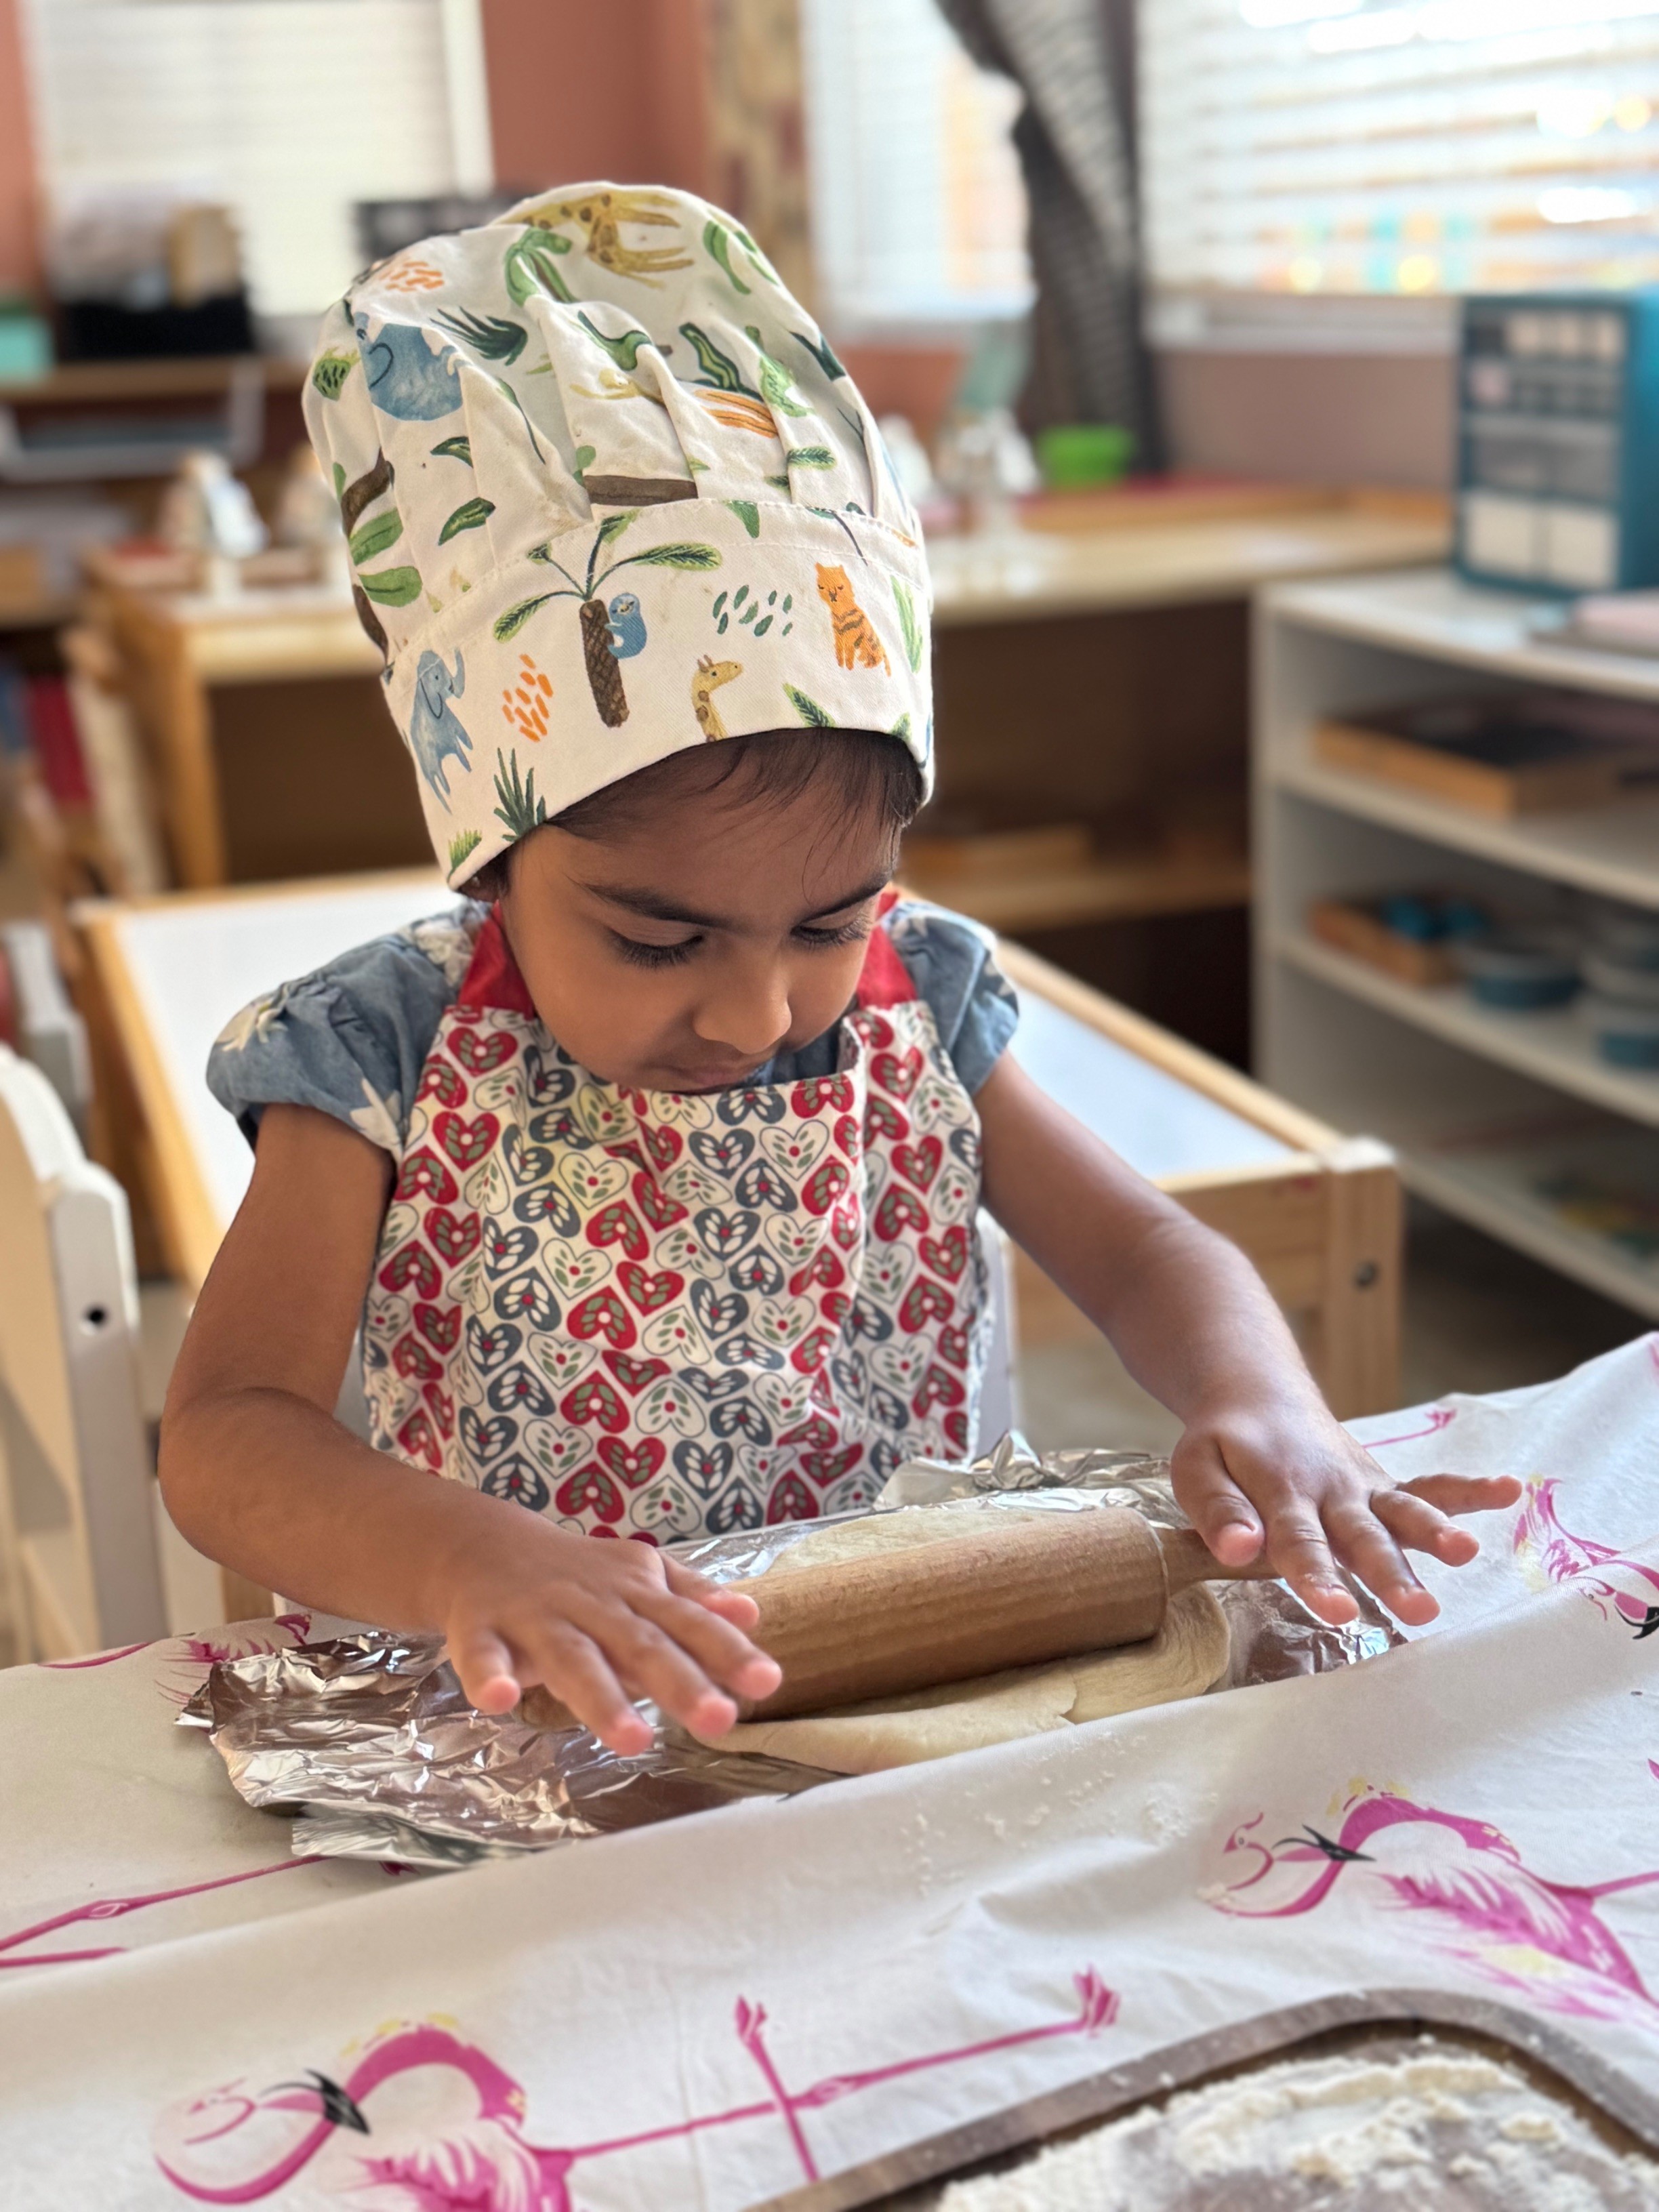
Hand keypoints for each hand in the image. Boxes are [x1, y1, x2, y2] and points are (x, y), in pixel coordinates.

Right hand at [442, 1519, 780, 1752]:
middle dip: (680, 1682)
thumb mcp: (639, 1576)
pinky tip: (500, 1698)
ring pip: (571, 1658)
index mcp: (634, 1594)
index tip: (766, 1682)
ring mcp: (536, 1616)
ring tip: (633, 1741)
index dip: (726, 1651)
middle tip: (719, 1720)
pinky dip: (489, 1674)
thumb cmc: (576, 1575)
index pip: (688, 1623)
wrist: (481, 1545)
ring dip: (601, 1697)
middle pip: (639, 1645)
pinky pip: (482, 1654)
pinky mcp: (481, 1629)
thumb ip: (691, 1599)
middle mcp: (592, 1605)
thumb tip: (750, 1614)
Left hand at [1170, 1389, 1520, 1627]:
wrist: (1259, 1394)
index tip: (1338, 1612)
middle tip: (1419, 1610)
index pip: (1299, 1542)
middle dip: (1391, 1573)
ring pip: (1403, 1510)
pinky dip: (1469, 1488)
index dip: (1317, 1578)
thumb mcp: (1197, 1470)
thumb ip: (1217, 1511)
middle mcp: (1331, 1490)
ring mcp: (1364, 1487)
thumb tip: (1235, 1550)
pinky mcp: (1385, 1486)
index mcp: (1281, 1491)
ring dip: (1435, 1531)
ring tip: (1466, 1552)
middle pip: (1362, 1536)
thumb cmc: (1224, 1445)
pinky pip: (1430, 1485)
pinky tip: (1510, 1490)